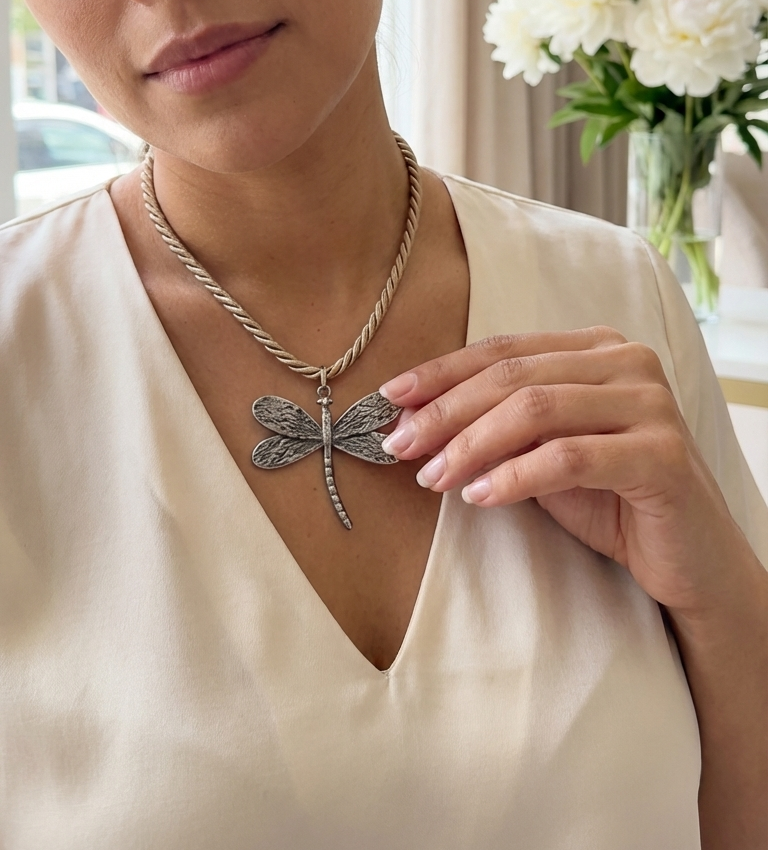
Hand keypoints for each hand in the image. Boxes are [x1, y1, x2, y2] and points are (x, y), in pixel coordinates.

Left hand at [380, 327, 759, 617]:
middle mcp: (628, 362)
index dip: (441, 372)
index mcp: (596, 349)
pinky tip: (478, 497)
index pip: (502, 350)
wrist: (685, 557)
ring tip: (432, 478)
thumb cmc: (606, 500)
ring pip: (536, 410)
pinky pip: (569, 457)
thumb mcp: (541, 454)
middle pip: (513, 377)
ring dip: (471, 445)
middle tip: (400, 445)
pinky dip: (514, 477)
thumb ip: (496, 428)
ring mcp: (651, 404)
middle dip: (446, 412)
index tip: (391, 398)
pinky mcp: (664, 454)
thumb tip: (414, 420)